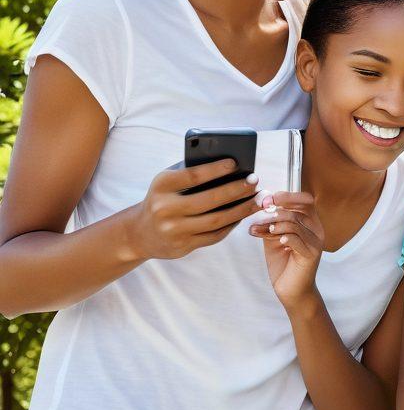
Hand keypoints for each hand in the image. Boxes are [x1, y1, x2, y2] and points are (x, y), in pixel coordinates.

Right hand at [127, 160, 260, 260]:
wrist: (140, 233)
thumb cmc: (163, 199)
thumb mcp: (168, 183)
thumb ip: (191, 172)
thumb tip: (232, 167)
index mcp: (162, 186)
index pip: (193, 175)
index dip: (216, 169)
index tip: (236, 163)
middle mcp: (165, 208)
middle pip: (210, 199)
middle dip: (237, 190)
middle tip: (255, 181)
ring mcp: (174, 230)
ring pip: (217, 220)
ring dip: (242, 209)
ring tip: (258, 199)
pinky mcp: (183, 246)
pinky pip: (215, 235)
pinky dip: (233, 223)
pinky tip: (244, 214)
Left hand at [249, 191, 324, 311]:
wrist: (290, 290)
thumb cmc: (283, 263)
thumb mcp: (274, 237)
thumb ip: (271, 222)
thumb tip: (263, 204)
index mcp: (310, 223)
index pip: (306, 200)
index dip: (288, 196)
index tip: (269, 199)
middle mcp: (316, 230)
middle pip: (298, 210)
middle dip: (276, 211)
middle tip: (259, 217)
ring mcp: (315, 242)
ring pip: (294, 223)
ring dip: (273, 225)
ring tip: (259, 231)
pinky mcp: (311, 254)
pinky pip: (295, 239)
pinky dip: (283, 237)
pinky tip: (277, 241)